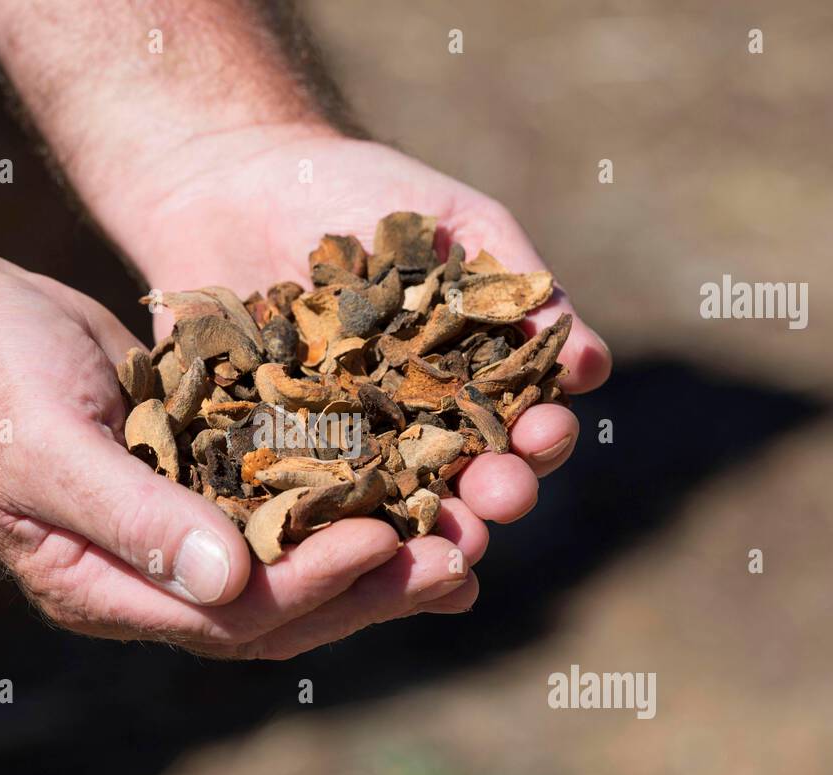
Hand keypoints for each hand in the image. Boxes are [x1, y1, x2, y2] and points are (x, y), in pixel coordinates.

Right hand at [0, 258, 482, 658]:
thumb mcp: (47, 451)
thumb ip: (132, 518)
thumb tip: (229, 579)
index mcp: (103, 591)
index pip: (228, 614)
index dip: (311, 583)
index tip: (385, 540)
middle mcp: (148, 578)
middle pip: (277, 607)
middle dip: (367, 588)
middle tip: (458, 560)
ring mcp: (175, 531)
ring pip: (291, 563)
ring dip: (374, 555)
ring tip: (462, 541)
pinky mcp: (198, 478)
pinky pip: (284, 503)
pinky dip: (344, 499)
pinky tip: (408, 482)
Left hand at [97, 125, 612, 525]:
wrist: (238, 176)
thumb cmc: (360, 193)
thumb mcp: (453, 223)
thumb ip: (516, 286)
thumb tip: (593, 366)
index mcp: (466, 385)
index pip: (518, 426)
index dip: (539, 437)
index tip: (544, 433)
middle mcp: (409, 432)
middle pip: (461, 480)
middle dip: (490, 494)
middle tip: (501, 497)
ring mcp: (337, 450)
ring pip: (384, 508)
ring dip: (417, 530)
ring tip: (436, 536)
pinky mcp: (265, 455)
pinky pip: (291, 498)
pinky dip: (313, 524)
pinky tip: (333, 540)